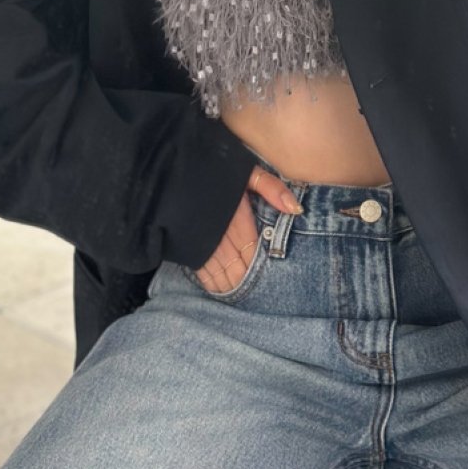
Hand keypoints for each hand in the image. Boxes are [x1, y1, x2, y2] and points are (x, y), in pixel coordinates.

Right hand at [193, 164, 301, 291]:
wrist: (171, 170)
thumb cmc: (214, 168)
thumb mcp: (247, 172)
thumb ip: (272, 188)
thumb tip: (296, 209)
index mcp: (239, 222)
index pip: (254, 255)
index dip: (262, 269)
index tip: (272, 281)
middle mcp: (222, 239)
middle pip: (239, 270)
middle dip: (249, 282)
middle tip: (262, 298)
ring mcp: (203, 246)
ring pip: (221, 275)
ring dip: (232, 286)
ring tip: (243, 299)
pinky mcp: (187, 249)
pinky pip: (202, 273)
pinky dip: (212, 283)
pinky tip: (220, 289)